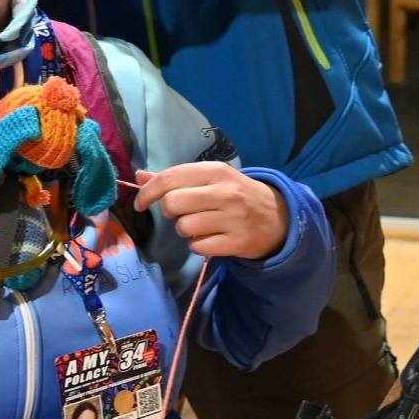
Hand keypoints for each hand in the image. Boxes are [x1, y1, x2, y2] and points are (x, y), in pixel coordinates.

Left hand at [133, 162, 288, 259]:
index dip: (148, 192)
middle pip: (172, 204)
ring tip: (200, 225)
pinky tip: (210, 238)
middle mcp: (225, 192)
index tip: (139, 203)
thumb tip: (139, 177)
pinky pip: (199, 247)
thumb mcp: (211, 178)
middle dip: (169, 212)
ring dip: (185, 230)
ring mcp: (233, 218)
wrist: (279, 217)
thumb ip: (176, 177)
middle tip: (181, 213)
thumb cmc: (236, 194)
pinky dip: (198, 246)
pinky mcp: (237, 242)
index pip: (170, 178)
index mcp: (215, 171)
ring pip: (184, 227)